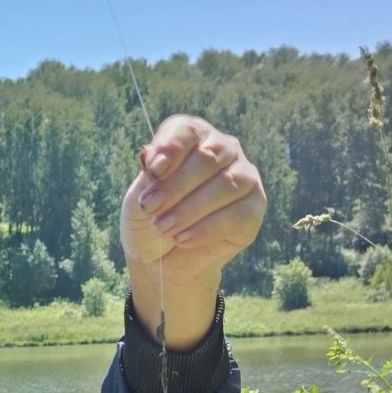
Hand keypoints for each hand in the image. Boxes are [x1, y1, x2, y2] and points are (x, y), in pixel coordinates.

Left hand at [120, 116, 265, 347]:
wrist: (163, 262)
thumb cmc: (148, 223)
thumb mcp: (138, 200)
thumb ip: (148, 178)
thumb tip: (149, 157)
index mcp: (191, 139)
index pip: (186, 130)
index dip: (170, 147)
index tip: (149, 168)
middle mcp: (222, 151)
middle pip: (208, 155)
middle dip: (175, 185)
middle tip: (149, 211)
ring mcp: (243, 178)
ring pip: (225, 183)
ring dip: (190, 208)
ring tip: (164, 230)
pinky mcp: (253, 210)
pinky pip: (236, 214)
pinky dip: (207, 228)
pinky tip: (183, 241)